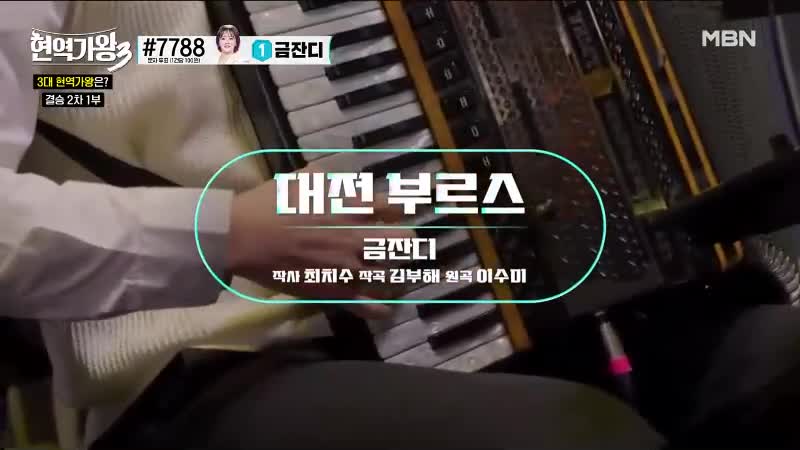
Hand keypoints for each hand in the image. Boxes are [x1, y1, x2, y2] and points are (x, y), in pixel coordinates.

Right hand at [226, 163, 411, 318]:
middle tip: (397, 245)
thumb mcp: (303, 180)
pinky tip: (385, 307)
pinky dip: (380, 308)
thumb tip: (342, 177)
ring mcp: (347, 267)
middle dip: (405, 242)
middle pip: (404, 241)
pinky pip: (368, 306)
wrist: (243, 236)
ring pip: (391, 276)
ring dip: (395, 275)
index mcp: (351, 206)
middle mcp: (357, 236)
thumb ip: (329, 179)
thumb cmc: (269, 203)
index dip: (400, 211)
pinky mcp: (333, 292)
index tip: (396, 215)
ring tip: (392, 276)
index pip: (396, 207)